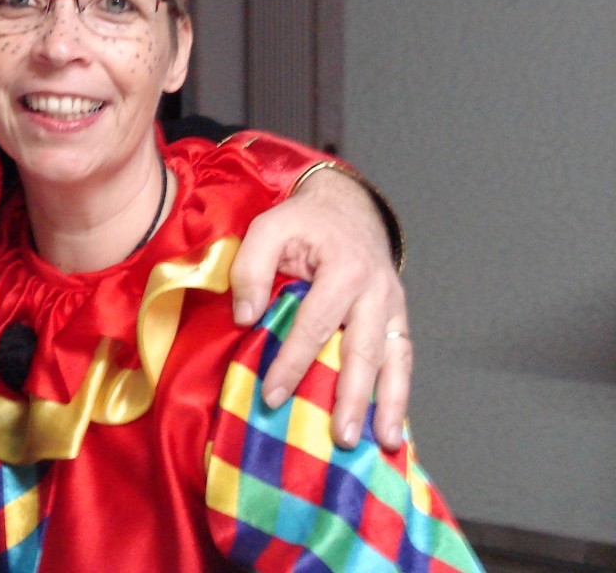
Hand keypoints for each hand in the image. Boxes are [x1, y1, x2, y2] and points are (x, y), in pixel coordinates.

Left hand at [228, 167, 408, 451]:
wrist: (345, 205)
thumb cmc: (303, 220)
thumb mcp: (268, 227)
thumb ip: (251, 268)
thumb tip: (246, 317)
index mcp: (344, 269)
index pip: (316, 326)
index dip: (293, 363)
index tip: (272, 396)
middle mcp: (376, 291)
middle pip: (364, 352)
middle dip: (352, 398)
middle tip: (340, 437)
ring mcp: (393, 305)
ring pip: (395, 361)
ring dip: (390, 404)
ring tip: (384, 443)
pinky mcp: (399, 316)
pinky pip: (403, 358)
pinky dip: (401, 392)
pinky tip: (393, 424)